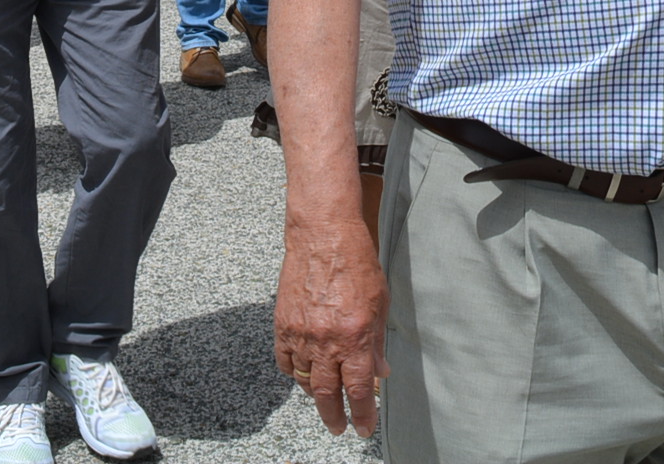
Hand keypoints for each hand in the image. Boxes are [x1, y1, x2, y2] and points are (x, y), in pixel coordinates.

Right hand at [274, 212, 387, 436]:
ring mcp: (301, 334)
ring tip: (325, 397)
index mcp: (355, 336)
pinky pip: (286, 361)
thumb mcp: (380, 302)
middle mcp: (327, 341)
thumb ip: (377, 341)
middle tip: (339, 427)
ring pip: (305, 380)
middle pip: (327, 394)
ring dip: (316, 394)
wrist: (322, 234)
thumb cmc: (357, 262)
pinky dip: (295, 372)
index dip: (363, 414)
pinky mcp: (283, 324)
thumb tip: (380, 373)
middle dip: (335, 417)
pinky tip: (304, 372)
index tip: (363, 428)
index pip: (359, 389)